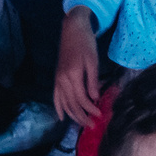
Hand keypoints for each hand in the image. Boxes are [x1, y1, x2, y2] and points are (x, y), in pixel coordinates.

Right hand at [53, 9, 102, 126]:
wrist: (72, 30)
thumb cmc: (85, 43)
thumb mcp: (93, 60)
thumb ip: (92, 80)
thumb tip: (95, 98)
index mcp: (72, 75)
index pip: (82, 99)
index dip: (90, 109)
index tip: (99, 115)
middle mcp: (62, 80)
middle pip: (72, 104)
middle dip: (82, 116)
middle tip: (92, 125)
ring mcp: (58, 79)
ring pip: (64, 103)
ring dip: (73, 115)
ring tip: (82, 123)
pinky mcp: (56, 78)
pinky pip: (55, 96)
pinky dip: (58, 108)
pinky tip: (62, 117)